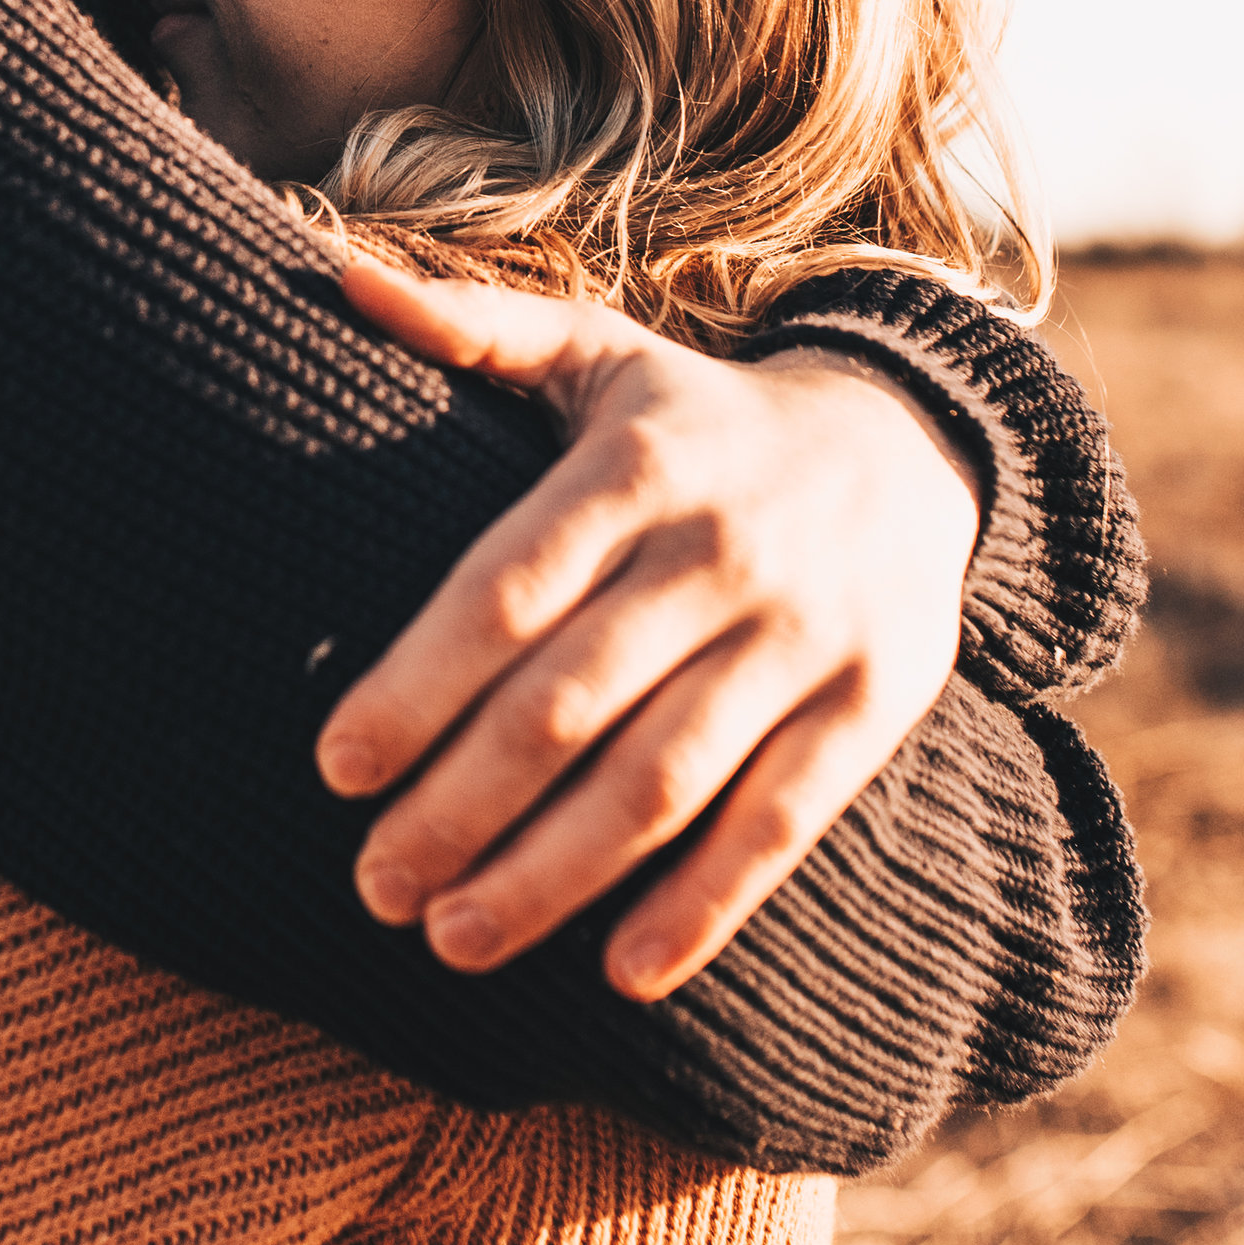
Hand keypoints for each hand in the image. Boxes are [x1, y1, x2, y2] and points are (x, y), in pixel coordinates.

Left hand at [315, 257, 980, 1000]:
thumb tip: (334, 272)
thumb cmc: (697, 419)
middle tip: (371, 887)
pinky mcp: (869, 707)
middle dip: (462, 804)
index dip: (419, 682)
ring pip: (664, 778)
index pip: (508, 590)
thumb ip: (471, 328)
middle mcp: (720, 551)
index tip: (337, 767)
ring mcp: (802, 635)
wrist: (909, 445)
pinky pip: (780, 822)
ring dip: (555, 873)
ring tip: (452, 939)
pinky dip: (704, 905)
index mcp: (637, 466)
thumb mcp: (598, 353)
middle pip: (570, 702)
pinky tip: (618, 972)